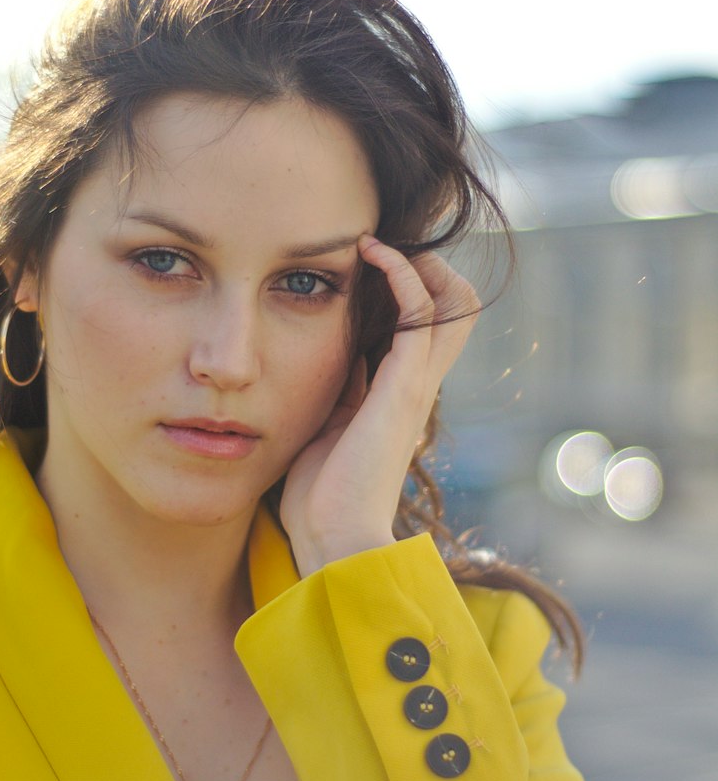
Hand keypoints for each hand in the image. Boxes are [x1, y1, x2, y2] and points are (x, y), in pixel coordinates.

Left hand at [279, 236, 479, 576]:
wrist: (333, 536)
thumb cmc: (321, 495)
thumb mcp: (328, 425)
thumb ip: (340, 391)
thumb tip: (328, 359)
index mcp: (399, 395)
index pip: (425, 328)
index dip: (407, 291)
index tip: (365, 267)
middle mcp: (418, 384)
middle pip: (457, 310)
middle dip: (429, 270)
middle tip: (382, 252)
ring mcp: (416, 383)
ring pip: (452, 302)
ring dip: (418, 262)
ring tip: (375, 244)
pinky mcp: (405, 384)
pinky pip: (419, 310)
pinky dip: (403, 272)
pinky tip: (372, 254)